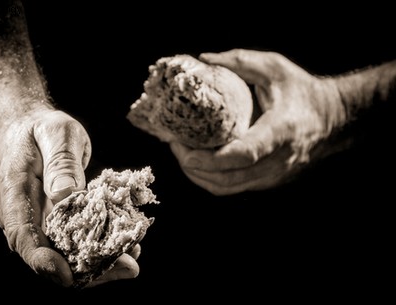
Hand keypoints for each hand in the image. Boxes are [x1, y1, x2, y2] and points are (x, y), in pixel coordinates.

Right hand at [0, 109, 139, 286]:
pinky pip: (76, 241)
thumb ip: (60, 161)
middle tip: (127, 268)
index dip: (42, 260)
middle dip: (86, 269)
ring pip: (64, 254)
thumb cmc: (43, 130)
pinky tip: (126, 245)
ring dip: (98, 262)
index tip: (67, 276)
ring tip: (133, 259)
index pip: (22, 235)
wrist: (32, 132)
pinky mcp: (57, 222)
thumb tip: (66, 195)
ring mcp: (40, 222)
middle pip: (48, 255)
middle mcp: (24, 215)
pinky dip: (100, 247)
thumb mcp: (56, 133)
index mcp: (15, 193)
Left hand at [170, 49, 348, 194]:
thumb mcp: (275, 68)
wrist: (334, 119)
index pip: (244, 154)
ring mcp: (274, 175)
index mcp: (281, 130)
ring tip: (181, 155)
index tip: (184, 151)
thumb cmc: (302, 91)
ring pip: (228, 188)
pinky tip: (199, 162)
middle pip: (228, 178)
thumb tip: (204, 59)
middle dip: (194, 167)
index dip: (211, 159)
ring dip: (198, 176)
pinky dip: (211, 178)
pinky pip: (234, 187)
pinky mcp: (270, 181)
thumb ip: (240, 61)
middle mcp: (278, 160)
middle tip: (175, 147)